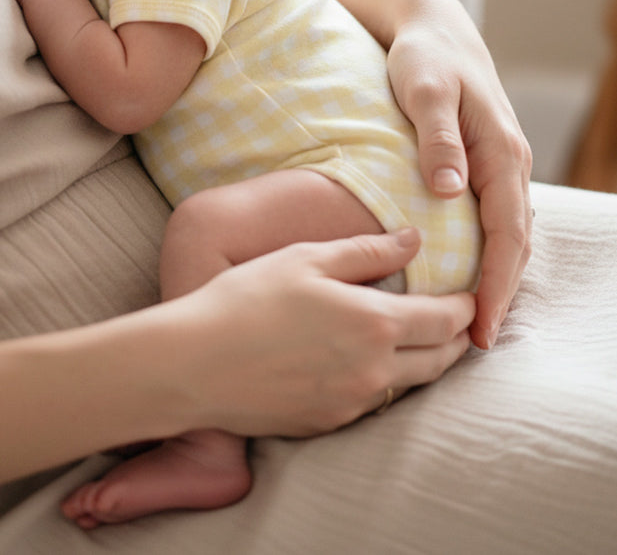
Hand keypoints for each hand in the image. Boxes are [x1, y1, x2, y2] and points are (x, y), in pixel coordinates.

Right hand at [181, 228, 473, 437]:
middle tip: (458, 321)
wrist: (194, 364)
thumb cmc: (246, 300)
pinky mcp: (327, 424)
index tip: (469, 295)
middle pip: (440, 360)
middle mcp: (373, 370)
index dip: (464, 306)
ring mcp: (351, 403)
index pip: (446, 319)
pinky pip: (374, 403)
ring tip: (422, 341)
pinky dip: (386, 382)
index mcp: (374, 323)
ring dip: (425, 363)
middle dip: (456, 338)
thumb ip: (368, 251)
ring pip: (411, 386)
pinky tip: (369, 363)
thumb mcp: (307, 259)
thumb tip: (414, 240)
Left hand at [386, 18, 531, 349]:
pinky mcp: (485, 165)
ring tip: (475, 322)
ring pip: (509, 234)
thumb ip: (437, 139)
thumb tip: (449, 190)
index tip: (480, 323)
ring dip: (498, 278)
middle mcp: (509, 163)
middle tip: (475, 342)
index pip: (505, 231)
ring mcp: (501, 165)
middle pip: (515, 243)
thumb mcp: (424, 91)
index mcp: (500, 151)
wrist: (434, 29)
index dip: (495, 282)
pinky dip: (491, 253)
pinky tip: (472, 275)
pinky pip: (496, 219)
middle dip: (500, 293)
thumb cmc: (425, 58)